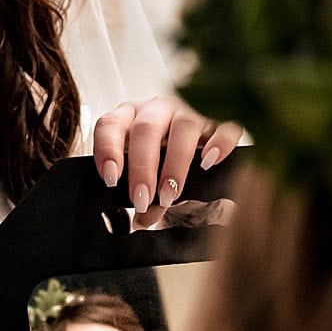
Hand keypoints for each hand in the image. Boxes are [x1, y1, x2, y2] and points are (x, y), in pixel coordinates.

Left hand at [93, 97, 241, 227]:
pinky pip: (223, 124)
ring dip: (175, 164)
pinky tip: (210, 163)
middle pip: (146, 129)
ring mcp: (190, 111)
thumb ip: (144, 196)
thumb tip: (141, 221)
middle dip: (142, 168)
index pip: (111, 124)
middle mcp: (158, 109)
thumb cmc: (166, 158)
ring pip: (182, 127)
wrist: (201, 144)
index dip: (108, 150)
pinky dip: (218, 142)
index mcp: (131, 118)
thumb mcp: (149, 175)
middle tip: (142, 200)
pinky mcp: (219, 118)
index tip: (111, 179)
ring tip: (170, 195)